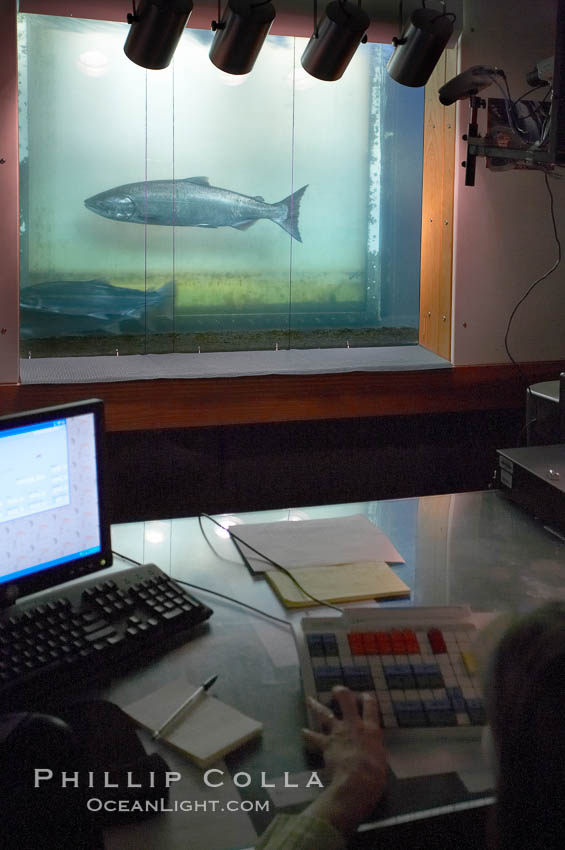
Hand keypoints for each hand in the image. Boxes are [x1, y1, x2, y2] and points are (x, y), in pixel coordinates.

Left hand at [301, 686, 387, 835]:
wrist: (356, 780)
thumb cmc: (375, 772)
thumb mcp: (381, 757)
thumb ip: (374, 748)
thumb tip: (371, 749)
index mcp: (371, 729)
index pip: (370, 706)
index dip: (368, 699)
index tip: (366, 695)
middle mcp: (353, 725)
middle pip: (346, 701)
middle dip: (341, 692)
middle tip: (336, 689)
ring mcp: (338, 733)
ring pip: (325, 714)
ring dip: (316, 706)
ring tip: (309, 700)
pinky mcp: (326, 744)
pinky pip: (314, 738)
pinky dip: (308, 735)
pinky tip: (302, 731)